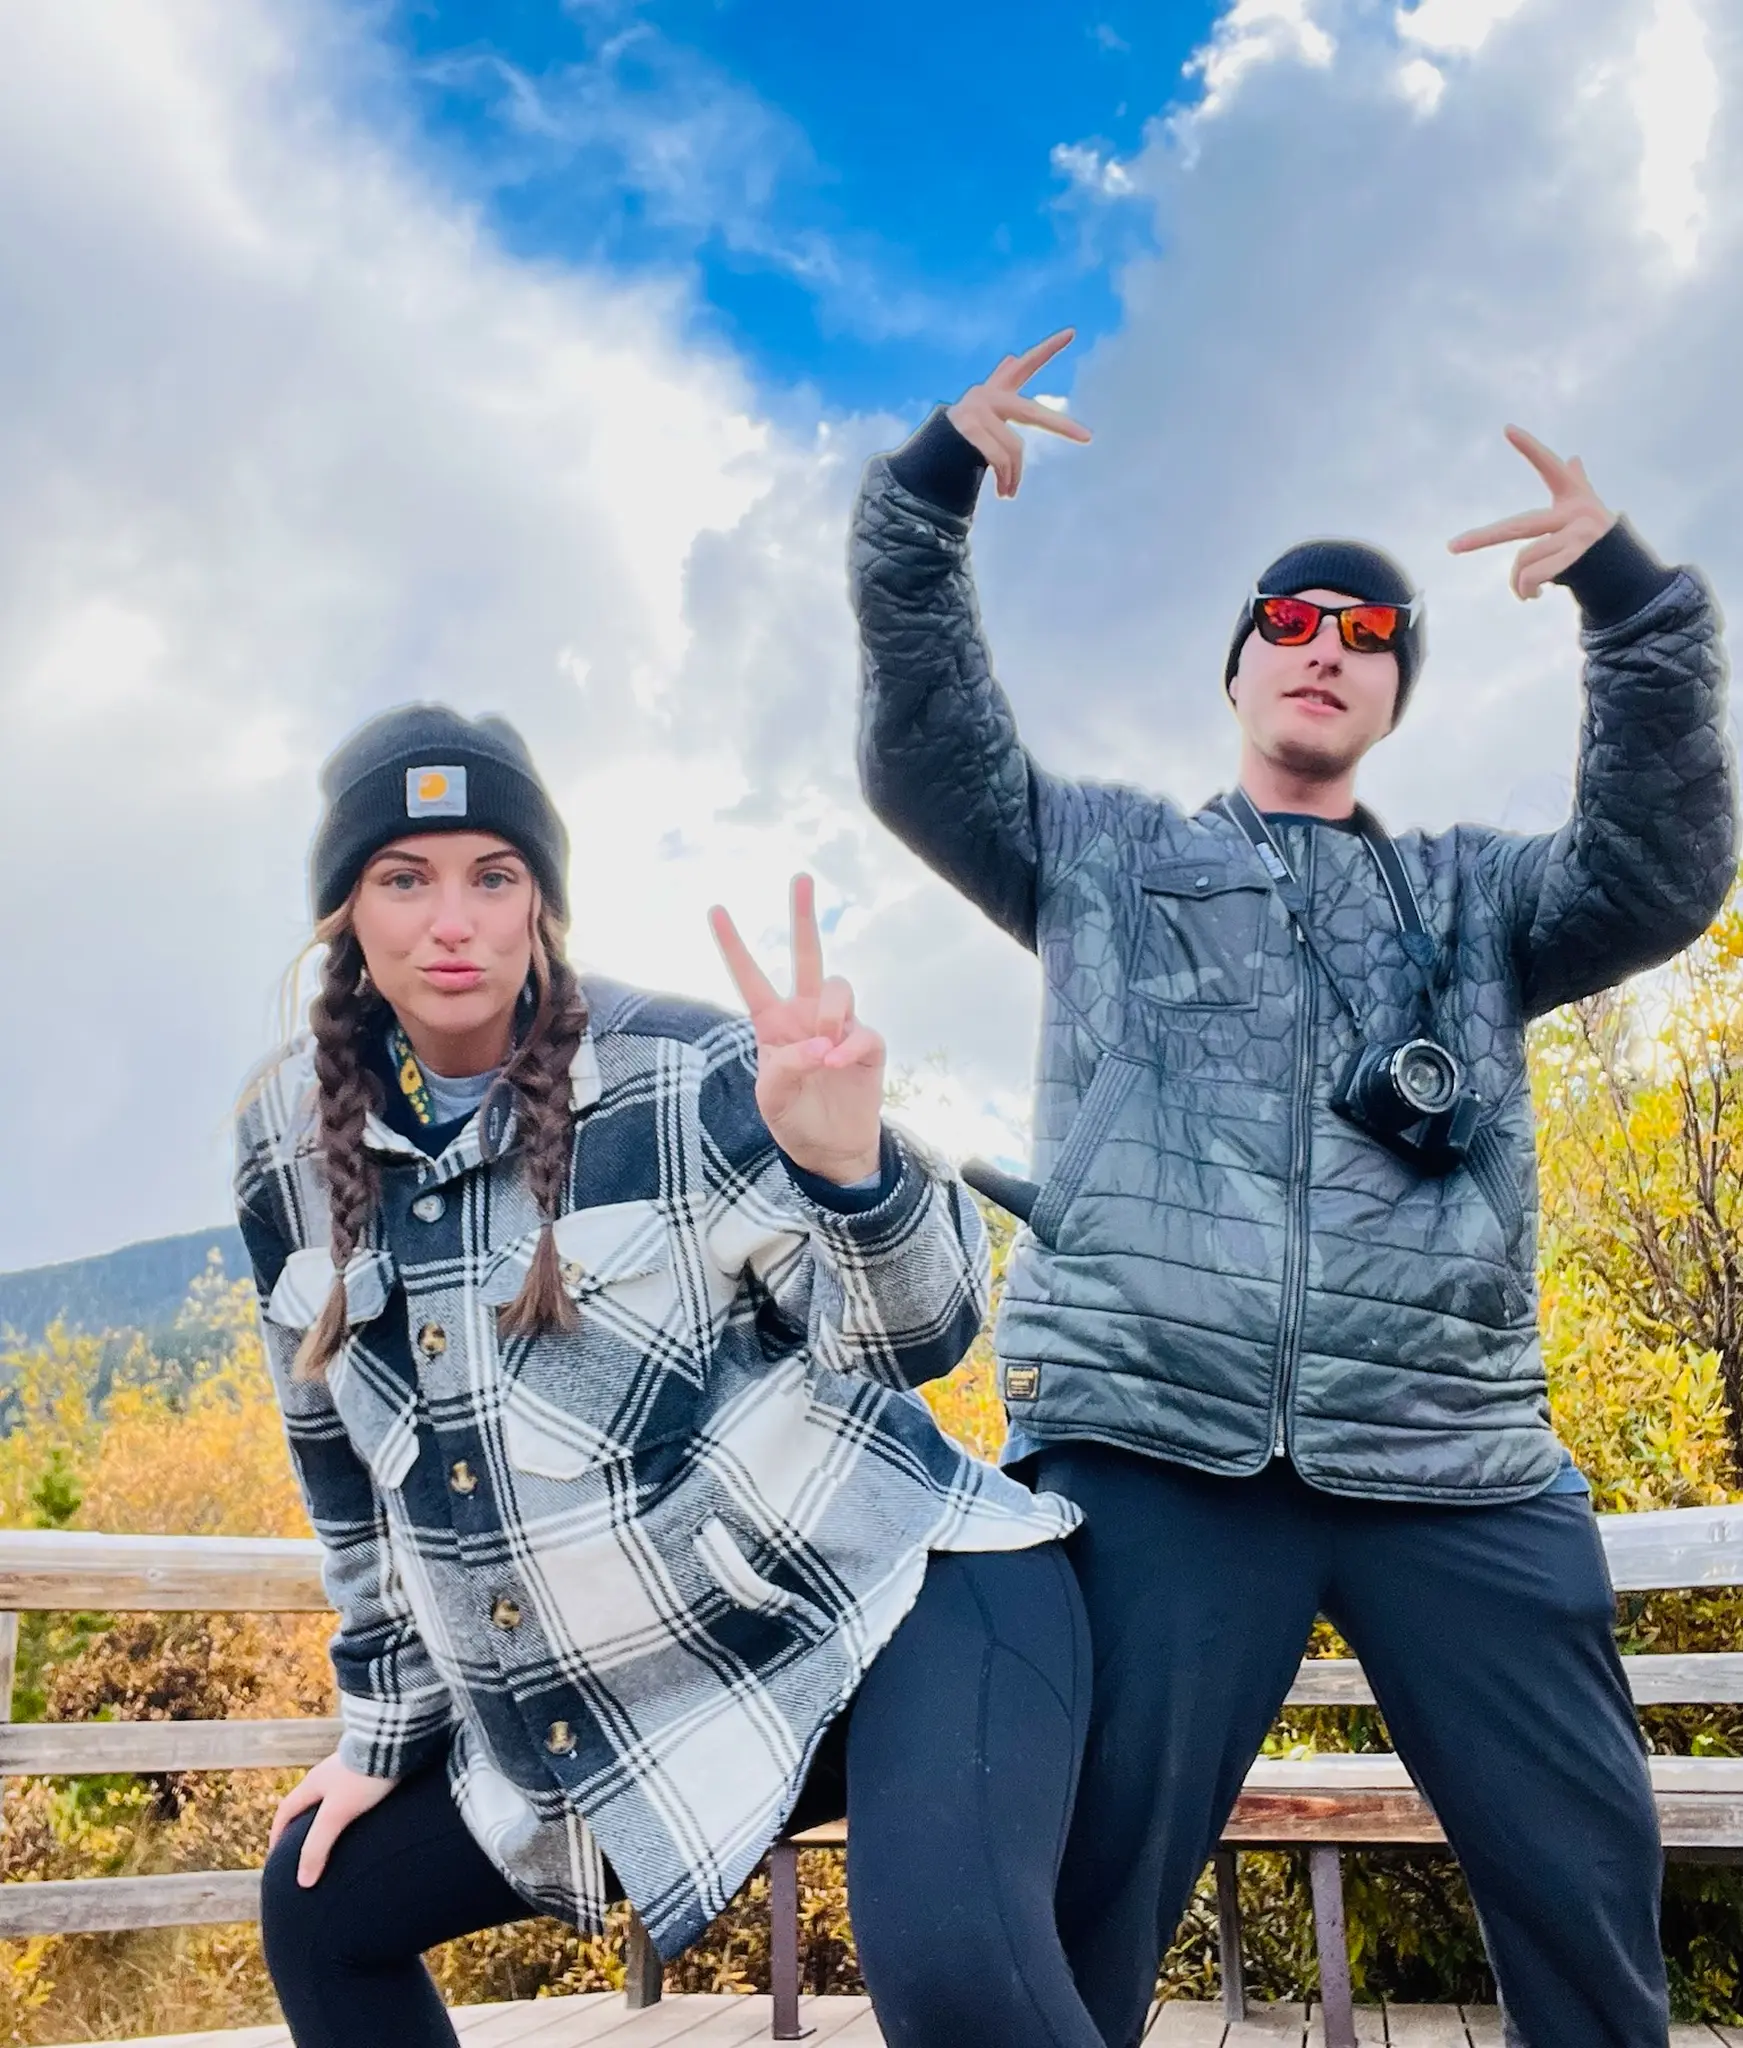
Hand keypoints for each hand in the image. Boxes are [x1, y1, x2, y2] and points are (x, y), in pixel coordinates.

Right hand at [268, 1750, 396, 1887]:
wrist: (397, 1742)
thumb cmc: (364, 1776)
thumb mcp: (336, 1814)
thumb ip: (318, 1846)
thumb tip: (302, 1881)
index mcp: (313, 1783)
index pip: (286, 1810)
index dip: (278, 1834)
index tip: (276, 1856)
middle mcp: (328, 1774)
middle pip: (308, 1804)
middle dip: (302, 1827)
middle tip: (305, 1851)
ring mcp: (349, 1770)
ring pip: (332, 1799)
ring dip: (328, 1819)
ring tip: (335, 1841)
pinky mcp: (370, 1769)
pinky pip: (353, 1794)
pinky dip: (350, 1811)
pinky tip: (363, 1822)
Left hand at [710, 875, 883, 1184]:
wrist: (831, 1149)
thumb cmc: (794, 1118)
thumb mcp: (770, 1098)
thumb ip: (784, 1068)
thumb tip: (820, 1045)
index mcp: (773, 1023)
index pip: (750, 977)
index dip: (733, 945)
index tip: (715, 910)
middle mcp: (806, 1015)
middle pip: (808, 954)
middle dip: (803, 916)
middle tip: (800, 878)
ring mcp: (839, 1025)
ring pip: (837, 986)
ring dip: (827, 1012)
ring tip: (823, 1050)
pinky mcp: (867, 1044)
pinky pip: (862, 1029)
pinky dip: (849, 1046)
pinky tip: (836, 1065)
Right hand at [947, 329, 1092, 498]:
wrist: (928, 455)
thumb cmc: (961, 436)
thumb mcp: (984, 409)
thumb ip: (1000, 382)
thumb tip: (1012, 356)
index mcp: (995, 390)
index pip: (1025, 365)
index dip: (1048, 349)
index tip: (1072, 333)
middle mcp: (987, 395)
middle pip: (1032, 413)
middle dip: (1062, 426)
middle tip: (1087, 437)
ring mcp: (977, 411)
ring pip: (1014, 449)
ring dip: (1014, 476)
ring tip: (1010, 493)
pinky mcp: (969, 428)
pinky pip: (1000, 458)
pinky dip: (1005, 478)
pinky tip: (1004, 490)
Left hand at [1448, 425, 1617, 599]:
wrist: (1629, 570)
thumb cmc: (1602, 538)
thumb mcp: (1589, 508)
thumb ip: (1578, 482)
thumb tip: (1574, 457)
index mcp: (1573, 495)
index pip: (1548, 466)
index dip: (1530, 448)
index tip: (1507, 428)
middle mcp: (1575, 511)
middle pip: (1516, 526)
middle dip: (1482, 538)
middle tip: (1452, 546)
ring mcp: (1578, 534)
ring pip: (1525, 560)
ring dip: (1519, 582)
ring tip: (1526, 593)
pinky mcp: (1579, 558)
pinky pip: (1535, 575)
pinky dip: (1526, 588)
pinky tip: (1533, 596)